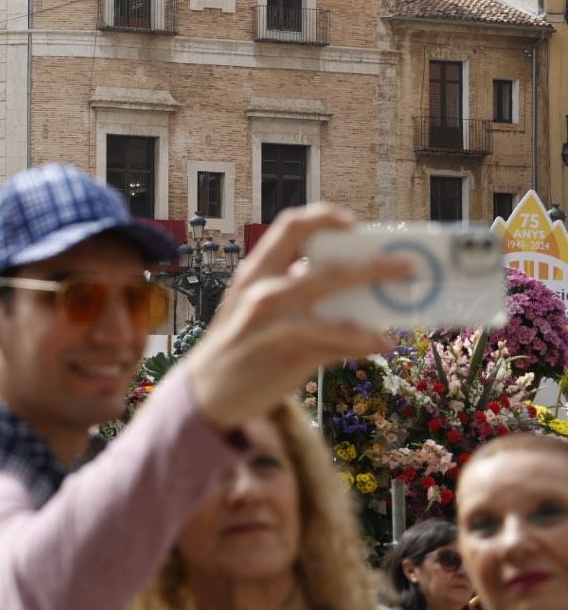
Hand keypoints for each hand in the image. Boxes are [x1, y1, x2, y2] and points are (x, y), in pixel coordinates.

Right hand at [181, 204, 402, 433]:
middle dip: (374, 265)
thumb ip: (287, 290)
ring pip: (340, 311)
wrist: (205, 392)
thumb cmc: (235, 346)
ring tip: (403, 312)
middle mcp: (264, 292)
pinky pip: (339, 343)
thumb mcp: (250, 307)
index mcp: (254, 272)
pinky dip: (365, 342)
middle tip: (405, 264)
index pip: (290, 226)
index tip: (353, 222)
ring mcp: (276, 322)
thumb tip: (338, 284)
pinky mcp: (289, 354)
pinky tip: (382, 344)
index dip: (325, 217)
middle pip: (328, 268)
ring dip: (377, 306)